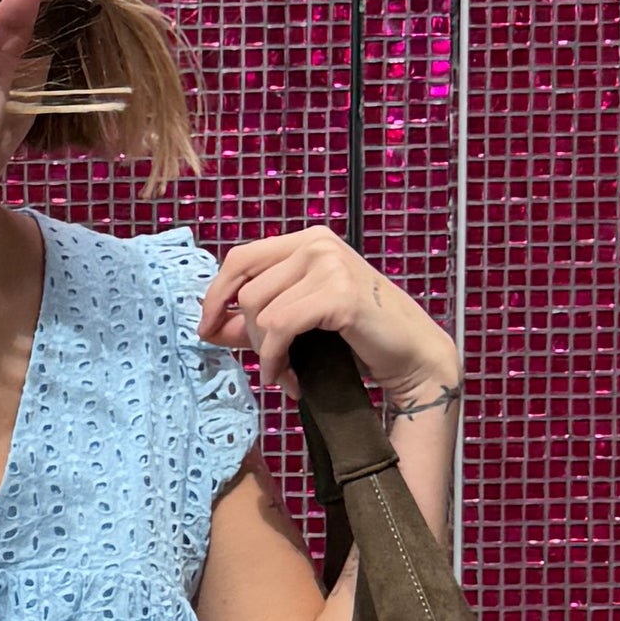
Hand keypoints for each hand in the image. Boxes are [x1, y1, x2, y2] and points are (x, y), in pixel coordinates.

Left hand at [194, 227, 460, 404]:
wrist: (412, 354)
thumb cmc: (358, 337)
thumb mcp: (302, 320)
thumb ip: (257, 319)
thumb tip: (208, 328)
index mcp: (307, 240)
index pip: (240, 258)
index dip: (216, 295)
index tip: (206, 329)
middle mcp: (317, 243)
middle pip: (249, 291)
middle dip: (251, 338)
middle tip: (272, 368)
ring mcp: (330, 264)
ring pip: (262, 312)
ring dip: (268, 355)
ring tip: (288, 375)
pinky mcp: (339, 293)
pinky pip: (282, 327)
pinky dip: (277, 359)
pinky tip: (290, 380)